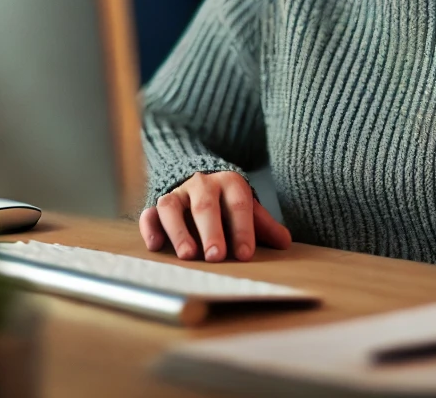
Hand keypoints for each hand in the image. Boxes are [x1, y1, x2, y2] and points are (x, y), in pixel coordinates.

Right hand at [139, 170, 291, 261]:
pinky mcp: (157, 204)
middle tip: (217, 256)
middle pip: (206, 205)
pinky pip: (150, 214)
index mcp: (230, 182)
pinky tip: (156, 246)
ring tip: (188, 255)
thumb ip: (264, 225)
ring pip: (173, 207)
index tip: (245, 254)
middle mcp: (202, 183)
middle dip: (212, 231)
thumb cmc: (228, 202)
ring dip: (179, 231)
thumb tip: (285, 243)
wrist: (200, 178)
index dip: (243, 229)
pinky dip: (150, 228)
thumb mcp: (248, 208)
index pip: (238, 204)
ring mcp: (178, 193)